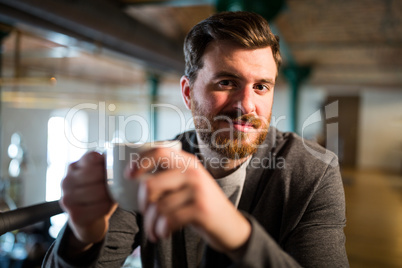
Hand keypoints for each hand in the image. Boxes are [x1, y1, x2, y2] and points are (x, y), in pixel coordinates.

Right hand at [60, 152, 116, 252]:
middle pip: (95, 174)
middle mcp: (66, 180)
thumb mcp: (102, 174)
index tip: (114, 170)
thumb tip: (130, 157)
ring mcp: (67, 198)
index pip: (92, 157)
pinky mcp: (73, 214)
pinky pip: (98, 207)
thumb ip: (109, 163)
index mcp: (74, 166)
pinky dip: (107, 207)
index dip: (107, 163)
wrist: (90, 220)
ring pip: (97, 191)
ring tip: (113, 196)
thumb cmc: (100, 193)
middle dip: (111, 180)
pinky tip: (107, 206)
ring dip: (110, 194)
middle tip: (118, 186)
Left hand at [125, 147, 250, 252]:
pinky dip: (161, 230)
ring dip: (151, 224)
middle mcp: (193, 172)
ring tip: (154, 230)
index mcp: (188, 162)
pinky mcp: (201, 209)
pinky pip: (168, 220)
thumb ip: (169, 177)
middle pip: (151, 184)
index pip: (158, 152)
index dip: (139, 162)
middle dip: (143, 204)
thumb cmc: (202, 204)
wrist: (230, 225)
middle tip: (147, 213)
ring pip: (158, 207)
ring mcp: (198, 190)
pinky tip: (163, 233)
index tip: (128, 176)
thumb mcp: (189, 183)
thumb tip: (136, 179)